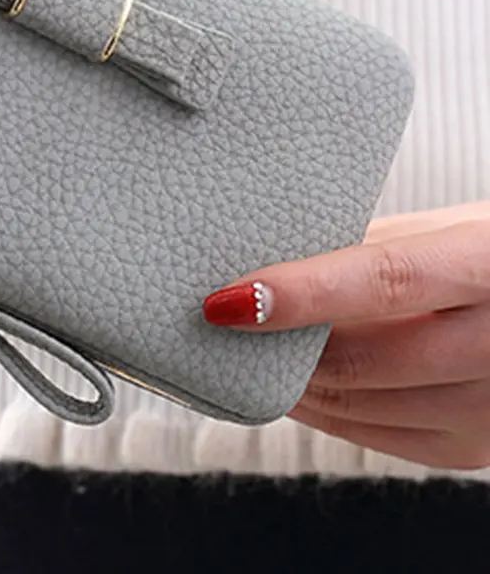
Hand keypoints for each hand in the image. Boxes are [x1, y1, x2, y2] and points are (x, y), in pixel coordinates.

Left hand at [204, 202, 489, 469]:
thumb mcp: (442, 230)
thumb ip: (367, 246)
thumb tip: (271, 256)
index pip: (386, 280)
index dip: (302, 293)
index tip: (231, 299)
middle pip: (365, 359)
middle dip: (278, 348)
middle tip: (214, 325)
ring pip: (362, 406)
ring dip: (290, 383)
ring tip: (238, 351)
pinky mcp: (472, 448)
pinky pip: (375, 436)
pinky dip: (321, 411)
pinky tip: (289, 385)